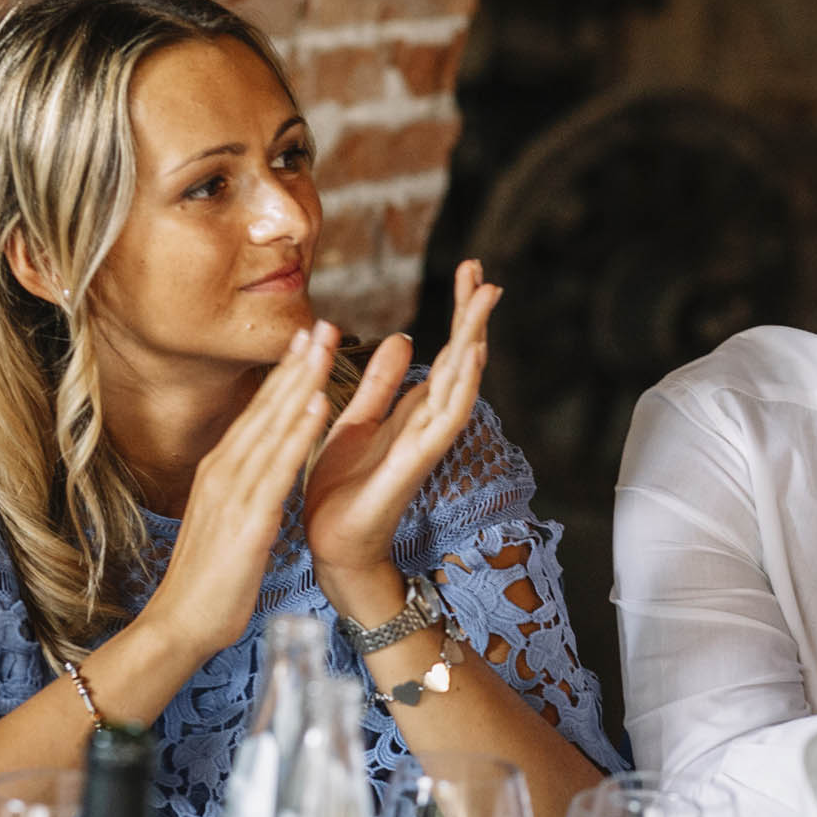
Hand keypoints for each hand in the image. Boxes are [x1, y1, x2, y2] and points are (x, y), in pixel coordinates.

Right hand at [141, 321, 339, 659]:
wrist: (181, 623)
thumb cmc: (210, 578)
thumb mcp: (227, 519)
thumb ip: (243, 488)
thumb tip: (261, 468)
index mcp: (221, 470)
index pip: (257, 412)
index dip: (283, 373)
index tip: (304, 338)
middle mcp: (224, 470)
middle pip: (264, 407)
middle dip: (294, 363)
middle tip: (318, 321)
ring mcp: (233, 491)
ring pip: (272, 426)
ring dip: (300, 383)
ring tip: (323, 345)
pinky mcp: (248, 518)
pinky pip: (278, 468)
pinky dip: (298, 433)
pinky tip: (317, 406)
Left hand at [303, 259, 499, 604]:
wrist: (332, 547)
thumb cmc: (344, 491)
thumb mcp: (357, 422)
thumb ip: (382, 385)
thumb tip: (407, 338)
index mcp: (414, 412)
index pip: (446, 352)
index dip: (458, 313)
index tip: (468, 269)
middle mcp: (427, 426)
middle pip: (462, 362)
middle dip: (472, 317)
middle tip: (483, 273)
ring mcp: (424, 446)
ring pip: (460, 386)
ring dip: (474, 344)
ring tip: (483, 304)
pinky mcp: (410, 468)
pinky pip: (440, 425)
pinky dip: (457, 392)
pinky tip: (468, 363)